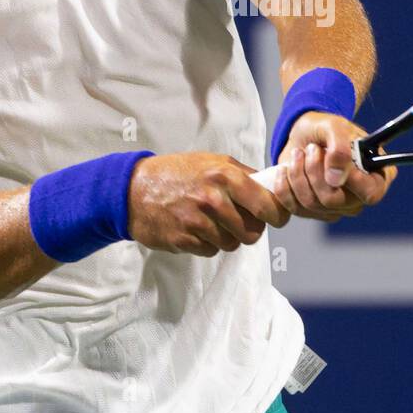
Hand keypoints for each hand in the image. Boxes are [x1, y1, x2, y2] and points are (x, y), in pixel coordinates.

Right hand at [127, 153, 290, 256]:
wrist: (134, 189)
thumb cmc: (178, 172)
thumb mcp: (213, 161)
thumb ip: (244, 174)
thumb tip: (273, 186)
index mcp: (225, 176)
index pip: (267, 205)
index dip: (278, 215)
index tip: (277, 218)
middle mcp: (213, 199)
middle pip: (252, 232)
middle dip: (250, 230)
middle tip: (240, 221)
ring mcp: (197, 222)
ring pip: (232, 244)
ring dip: (227, 237)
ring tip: (213, 222)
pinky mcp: (184, 240)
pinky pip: (210, 251)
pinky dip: (207, 244)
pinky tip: (196, 228)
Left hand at [269, 112, 397, 221]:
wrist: (303, 134)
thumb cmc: (325, 128)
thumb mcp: (334, 127)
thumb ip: (340, 148)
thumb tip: (336, 179)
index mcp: (376, 174)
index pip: (372, 192)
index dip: (352, 181)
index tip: (332, 161)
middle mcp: (359, 196)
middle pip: (334, 200)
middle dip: (315, 171)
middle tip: (311, 148)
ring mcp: (337, 207)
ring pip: (312, 204)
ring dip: (298, 173)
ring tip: (299, 153)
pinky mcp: (314, 211)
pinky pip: (295, 208)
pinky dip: (284, 186)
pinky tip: (285, 169)